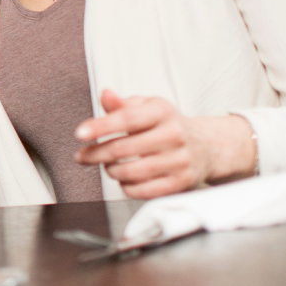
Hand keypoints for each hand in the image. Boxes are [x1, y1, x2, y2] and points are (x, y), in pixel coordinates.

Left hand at [75, 89, 257, 198]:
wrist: (206, 146)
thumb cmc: (167, 124)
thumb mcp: (147, 107)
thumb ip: (123, 104)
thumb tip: (105, 95)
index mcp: (162, 111)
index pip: (126, 118)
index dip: (100, 126)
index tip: (80, 133)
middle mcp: (173, 134)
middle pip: (125, 148)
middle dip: (96, 154)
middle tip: (81, 156)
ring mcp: (179, 160)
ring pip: (133, 172)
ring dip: (111, 171)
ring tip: (106, 166)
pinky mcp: (182, 182)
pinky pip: (146, 190)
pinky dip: (127, 187)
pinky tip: (122, 180)